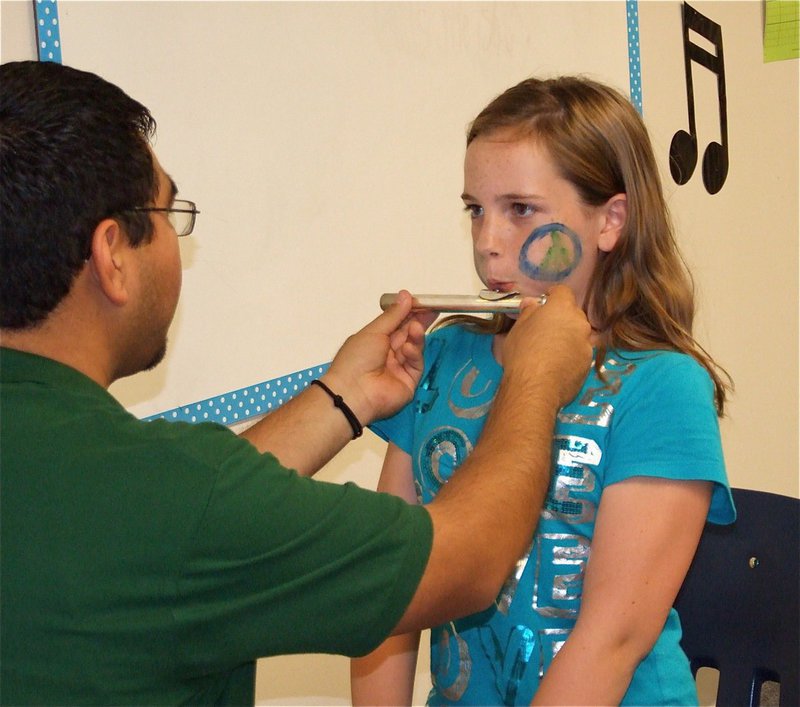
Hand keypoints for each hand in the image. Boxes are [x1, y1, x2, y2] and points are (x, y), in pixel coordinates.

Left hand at [323, 290, 436, 424]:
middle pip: (407, 334)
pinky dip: (414, 353)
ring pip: (414, 347)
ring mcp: (399, 368)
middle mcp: (387, 354)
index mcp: (375, 341)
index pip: (396, 324)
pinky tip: (409, 347)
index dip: (408, 312)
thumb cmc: (356, 359)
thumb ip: (393, 315)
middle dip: (418, 321)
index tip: (421, 302)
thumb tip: (406, 295)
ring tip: (416, 327)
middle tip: (431, 309)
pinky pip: (416, 363)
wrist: (354, 392)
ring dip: (415, 336)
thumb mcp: (373, 331)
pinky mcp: (409, 381)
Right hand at [502, 285, 592, 407]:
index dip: (552, 295)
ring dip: (567, 338)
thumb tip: (532, 304)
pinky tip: (556, 366)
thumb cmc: (523, 353)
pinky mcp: (588, 364)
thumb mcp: (518, 329)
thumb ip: (529, 312)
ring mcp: (587, 344)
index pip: (562, 291)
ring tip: (550, 351)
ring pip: (578, 335)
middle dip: (561, 318)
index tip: (543, 303)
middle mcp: (580, 323)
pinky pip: (579, 353)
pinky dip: (571, 356)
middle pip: (573, 314)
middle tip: (544, 330)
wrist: (536, 388)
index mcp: (562, 308)